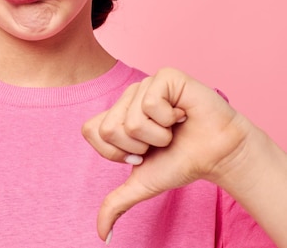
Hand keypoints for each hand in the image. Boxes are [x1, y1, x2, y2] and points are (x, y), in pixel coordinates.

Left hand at [82, 68, 248, 241]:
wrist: (216, 155)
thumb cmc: (180, 162)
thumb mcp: (143, 184)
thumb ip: (116, 203)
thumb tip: (101, 234)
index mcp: (115, 116)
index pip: (91, 131)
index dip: (115, 151)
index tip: (140, 154)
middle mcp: (126, 98)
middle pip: (110, 128)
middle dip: (139, 146)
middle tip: (160, 141)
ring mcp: (144, 85)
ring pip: (131, 119)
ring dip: (157, 134)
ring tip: (173, 128)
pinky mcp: (164, 76)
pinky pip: (150, 103)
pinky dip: (170, 118)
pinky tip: (182, 115)